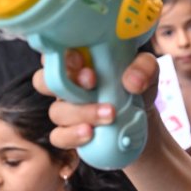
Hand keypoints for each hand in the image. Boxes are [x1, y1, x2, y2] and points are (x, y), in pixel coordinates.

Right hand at [35, 51, 159, 151]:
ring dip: (82, 113)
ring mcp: (65, 109)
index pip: (56, 53)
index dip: (65, 58)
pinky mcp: (68, 133)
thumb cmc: (136, 86)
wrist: (140, 120)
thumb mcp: (147, 71)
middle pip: (44, 81)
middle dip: (66, 83)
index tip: (86, 63)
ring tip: (110, 115)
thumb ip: (143, 67)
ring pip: (57, 111)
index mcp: (78, 61)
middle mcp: (66, 84)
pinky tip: (90, 134)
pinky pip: (58, 136)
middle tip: (93, 82)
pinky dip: (72, 136)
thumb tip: (131, 81)